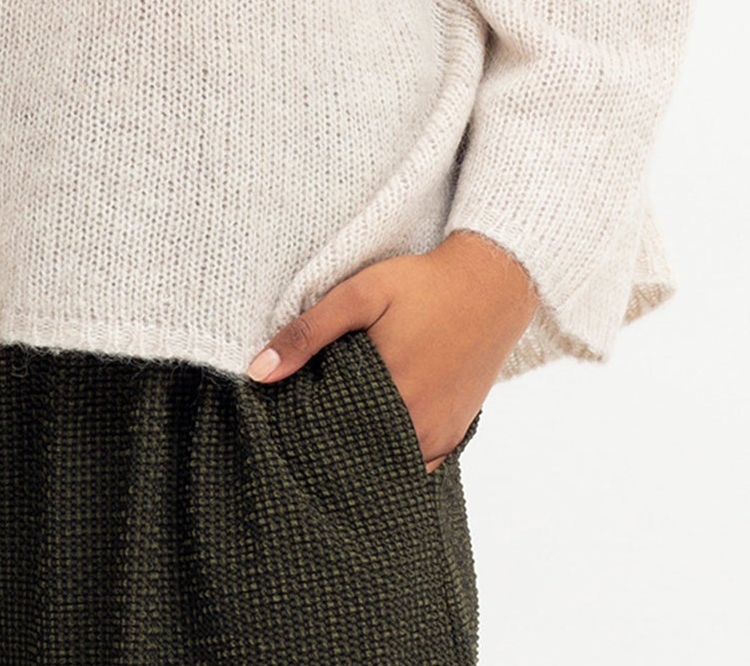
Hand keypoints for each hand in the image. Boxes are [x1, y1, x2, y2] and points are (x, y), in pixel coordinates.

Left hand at [244, 230, 539, 470]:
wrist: (491, 285)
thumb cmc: (423, 285)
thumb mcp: (361, 294)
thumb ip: (309, 333)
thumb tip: (258, 373)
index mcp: (392, 396)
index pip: (331, 438)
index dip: (303, 434)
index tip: (283, 424)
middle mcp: (420, 427)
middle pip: (360, 456)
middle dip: (330, 446)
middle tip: (303, 429)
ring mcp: (442, 436)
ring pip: (388, 465)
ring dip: (362, 451)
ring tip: (333, 431)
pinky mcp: (455, 435)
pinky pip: (417, 465)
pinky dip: (393, 456)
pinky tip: (372, 433)